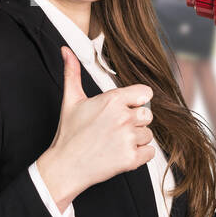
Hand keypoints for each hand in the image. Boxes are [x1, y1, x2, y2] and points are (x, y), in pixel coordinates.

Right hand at [36, 46, 155, 210]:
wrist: (65, 166)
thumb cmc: (69, 133)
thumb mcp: (71, 100)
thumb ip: (73, 72)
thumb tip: (66, 50)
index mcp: (112, 100)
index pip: (146, 92)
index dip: (136, 101)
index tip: (125, 108)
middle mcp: (123, 117)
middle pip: (148, 114)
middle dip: (136, 121)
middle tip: (116, 128)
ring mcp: (128, 138)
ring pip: (149, 135)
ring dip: (136, 140)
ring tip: (115, 142)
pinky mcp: (131, 159)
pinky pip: (150, 152)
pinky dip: (139, 155)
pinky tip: (121, 154)